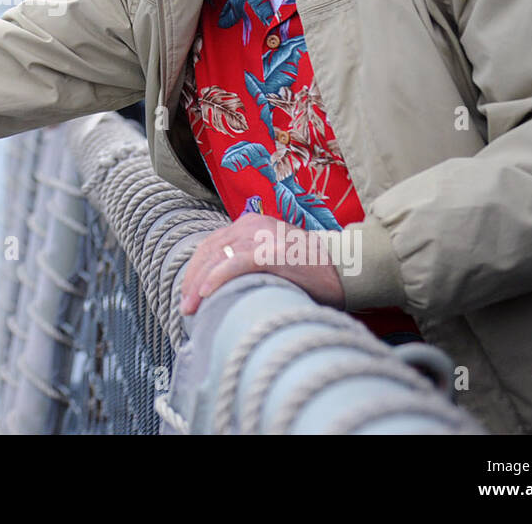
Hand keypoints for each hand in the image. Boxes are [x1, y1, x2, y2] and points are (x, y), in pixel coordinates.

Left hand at [179, 212, 345, 315]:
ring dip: (199, 284)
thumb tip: (220, 290)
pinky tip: (206, 294)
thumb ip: (248, 264)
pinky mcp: (273, 250)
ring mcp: (263, 235)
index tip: (188, 294)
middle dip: (192, 280)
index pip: (211, 245)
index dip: (195, 270)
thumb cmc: (310, 270)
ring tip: (191, 308)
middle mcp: (252, 223)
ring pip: (218, 257)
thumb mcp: (272, 259)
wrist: (346, 267)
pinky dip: (218, 277)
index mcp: (250, 223)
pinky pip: (237, 262)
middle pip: (209, 251)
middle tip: (185, 307)